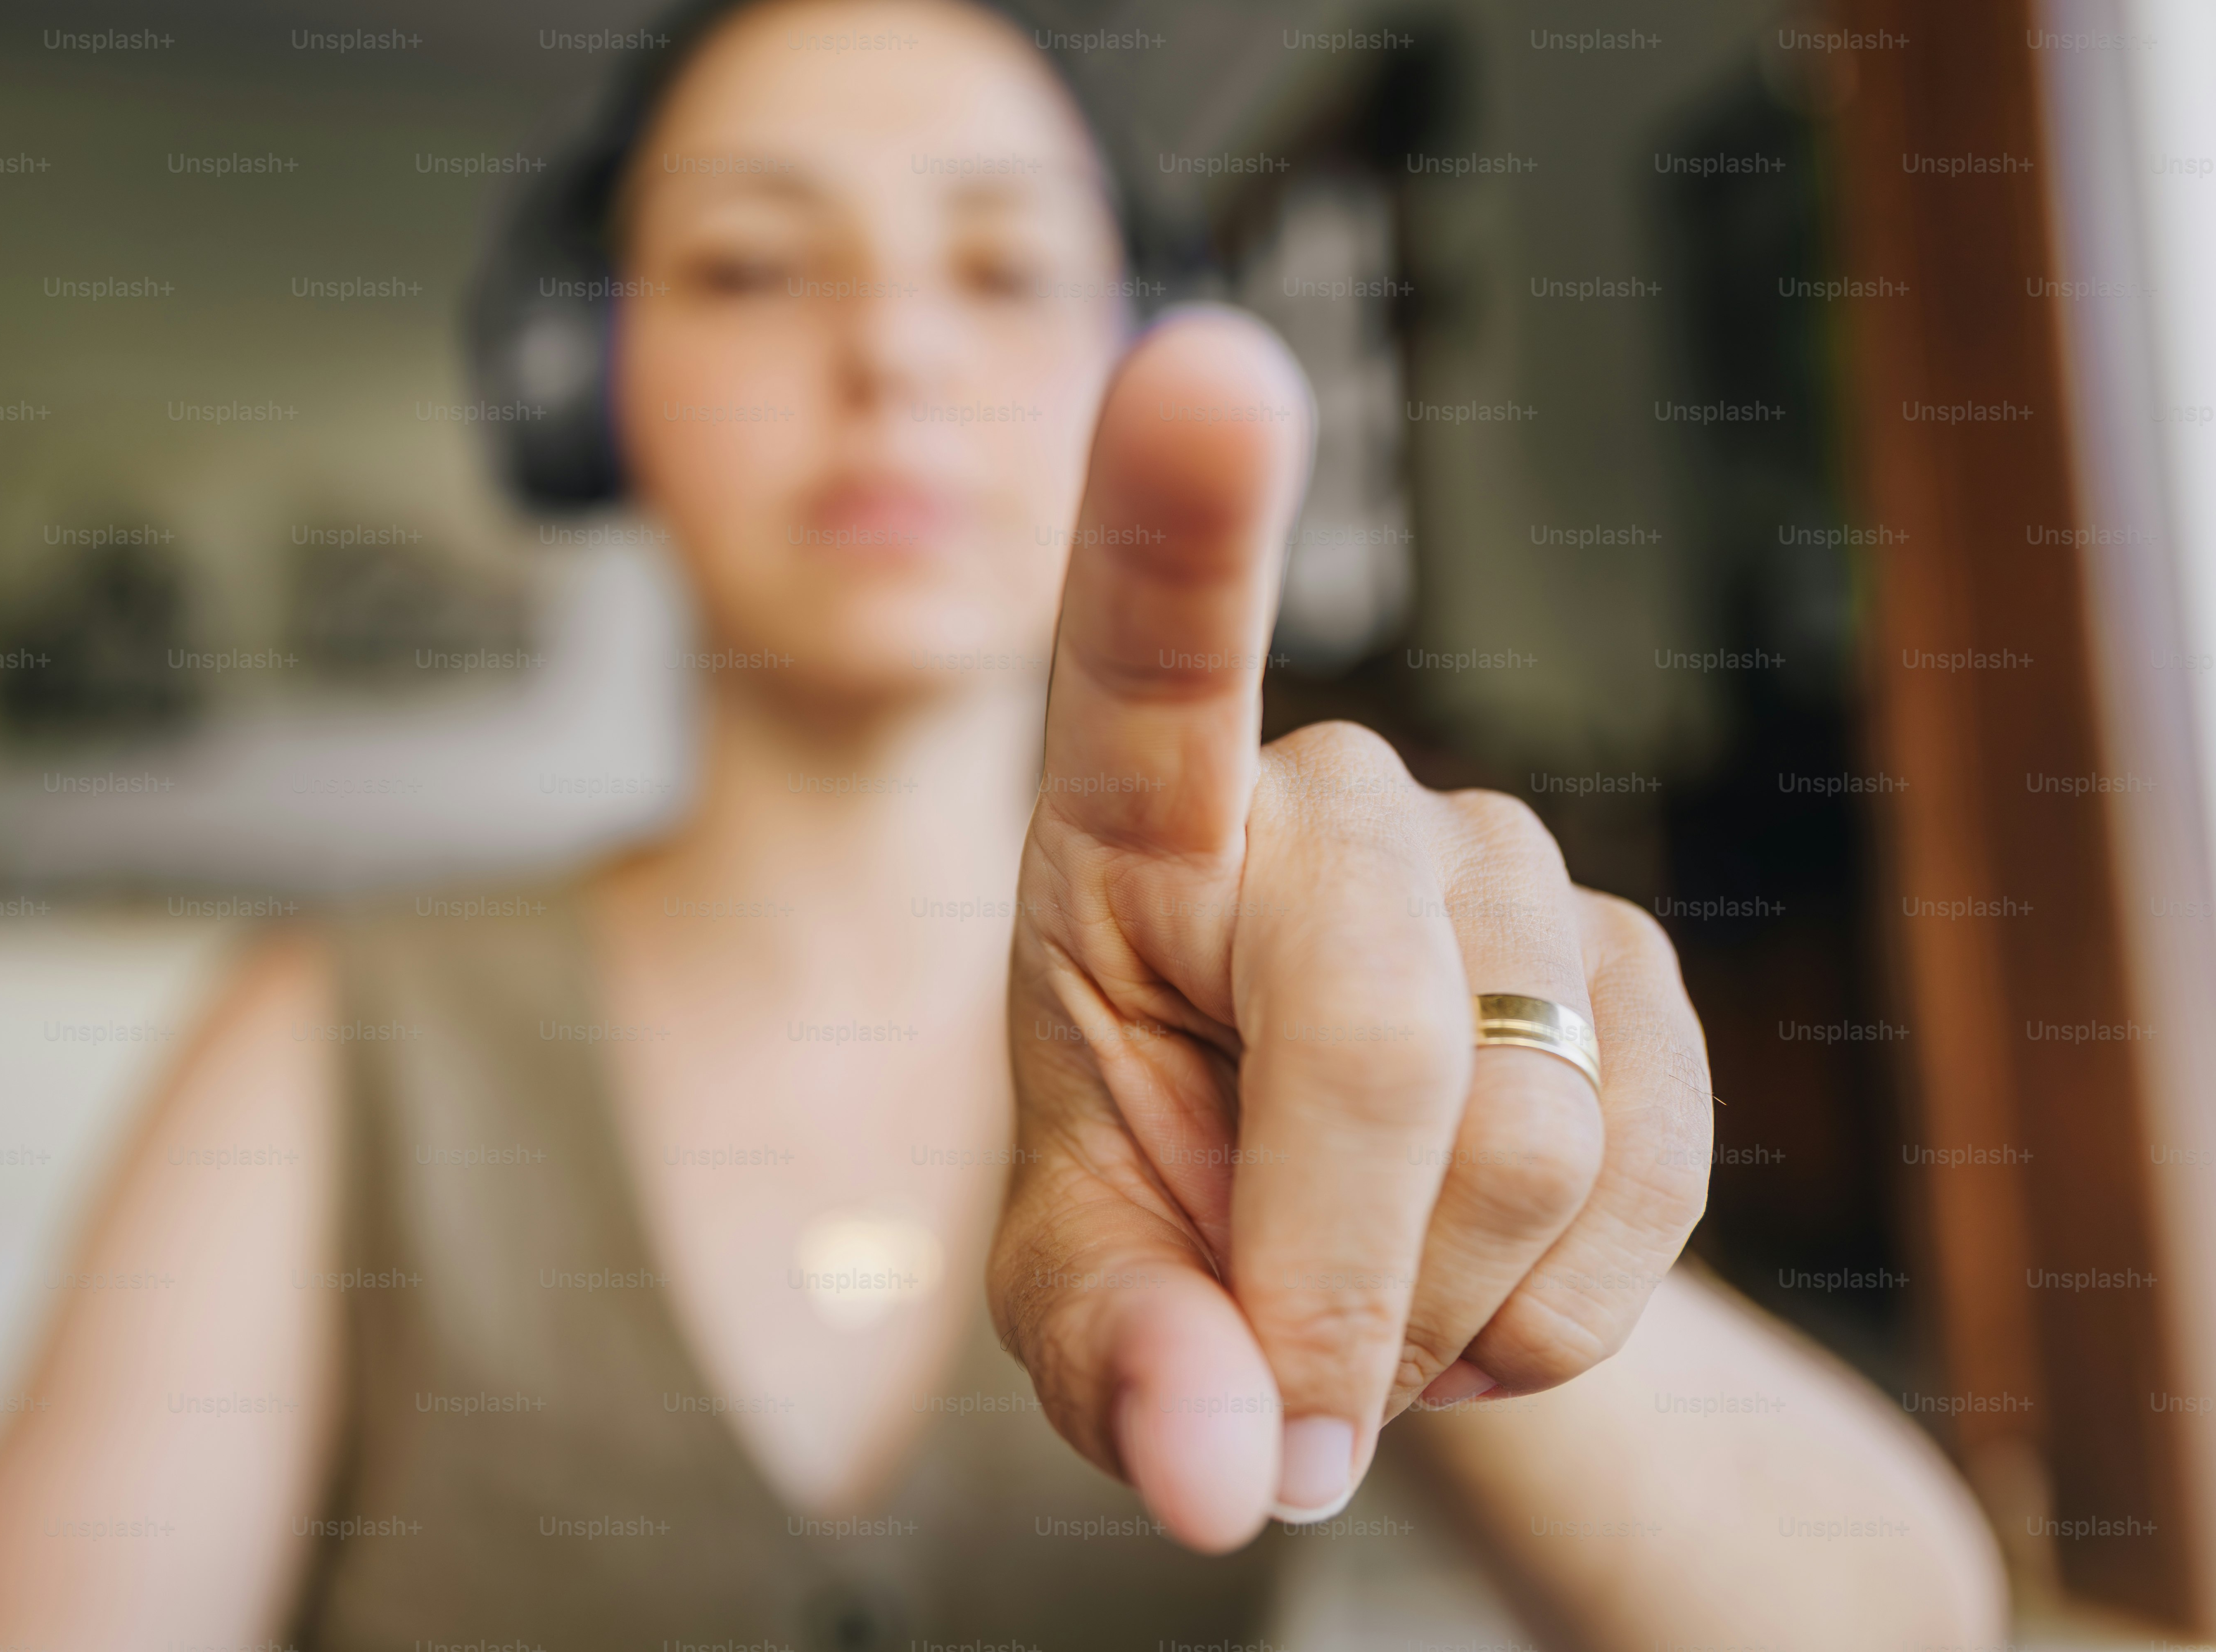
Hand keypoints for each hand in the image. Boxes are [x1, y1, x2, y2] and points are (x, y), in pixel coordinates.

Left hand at [989, 308, 1713, 1552]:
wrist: (1342, 1283)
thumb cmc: (1166, 1238)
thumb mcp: (1084, 1299)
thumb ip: (1117, 1363)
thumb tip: (1219, 1464)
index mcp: (1130, 847)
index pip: (1148, 662)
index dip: (1179, 520)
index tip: (1202, 366)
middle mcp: (1327, 813)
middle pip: (1376, 1031)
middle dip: (1332, 1272)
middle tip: (1290, 1386)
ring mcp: (1501, 872)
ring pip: (1522, 1133)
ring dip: (1435, 1307)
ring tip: (1370, 1304)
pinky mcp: (1636, 968)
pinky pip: (1648, 1175)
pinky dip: (1555, 1314)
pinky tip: (1483, 1290)